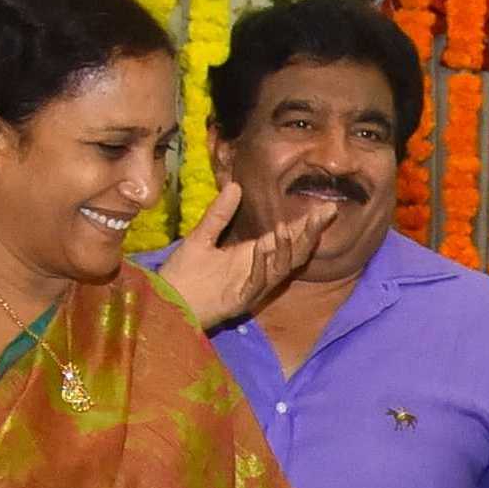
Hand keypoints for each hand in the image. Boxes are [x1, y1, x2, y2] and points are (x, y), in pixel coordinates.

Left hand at [157, 183, 327, 328]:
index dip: (306, 224)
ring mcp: (250, 288)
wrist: (164, 300)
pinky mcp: (238, 302)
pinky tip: (262, 248)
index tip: (324, 207)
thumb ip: (219, 214)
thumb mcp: (201, 236)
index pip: (288, 238)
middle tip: (324, 212)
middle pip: (294, 253)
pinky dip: (261, 266)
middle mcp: (258, 272)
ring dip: (287, 248)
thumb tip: (235, 185)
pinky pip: (256, 284)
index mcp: (253, 256)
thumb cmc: (182, 273)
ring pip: (281, 270)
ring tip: (286, 227)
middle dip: (309, 233)